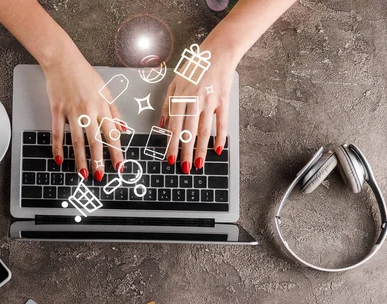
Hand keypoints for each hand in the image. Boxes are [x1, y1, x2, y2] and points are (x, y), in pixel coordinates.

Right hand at [42, 49, 123, 181]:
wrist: (63, 60)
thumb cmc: (84, 74)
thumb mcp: (105, 91)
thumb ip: (114, 112)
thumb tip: (124, 130)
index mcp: (102, 107)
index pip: (112, 134)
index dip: (116, 151)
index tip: (119, 165)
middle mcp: (88, 111)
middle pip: (95, 141)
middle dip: (99, 161)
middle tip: (100, 176)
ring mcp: (71, 111)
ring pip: (77, 140)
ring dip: (81, 159)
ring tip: (83, 173)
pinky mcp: (57, 110)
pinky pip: (57, 133)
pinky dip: (58, 147)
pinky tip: (60, 160)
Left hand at [160, 38, 238, 172]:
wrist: (217, 53)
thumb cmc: (194, 68)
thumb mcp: (174, 83)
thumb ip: (168, 105)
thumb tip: (162, 125)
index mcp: (180, 97)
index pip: (174, 126)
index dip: (172, 144)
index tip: (170, 158)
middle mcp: (194, 100)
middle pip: (188, 132)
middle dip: (185, 152)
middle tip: (184, 167)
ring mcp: (210, 101)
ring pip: (204, 130)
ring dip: (201, 149)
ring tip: (198, 164)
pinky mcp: (223, 100)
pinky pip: (222, 122)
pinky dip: (220, 137)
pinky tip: (218, 149)